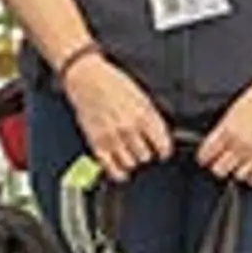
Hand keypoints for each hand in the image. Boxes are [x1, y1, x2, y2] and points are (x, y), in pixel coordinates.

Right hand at [59, 57, 171, 179]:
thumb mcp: (141, 96)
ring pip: (131, 164)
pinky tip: (121, 169)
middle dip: (145, 152)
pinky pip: (112, 169)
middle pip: (146, 156)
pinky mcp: (96, 143)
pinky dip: (119, 173)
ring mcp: (112, 137)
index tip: (162, 152)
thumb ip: (152, 117)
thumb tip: (162, 136)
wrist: (87, 79)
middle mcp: (128, 128)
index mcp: (143, 115)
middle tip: (141, 147)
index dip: (164, 150)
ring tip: (128, 152)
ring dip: (131, 159)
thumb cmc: (113, 83)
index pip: (162, 144)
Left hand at [198, 68, 251, 185]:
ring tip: (238, 162)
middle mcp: (242, 143)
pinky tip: (251, 169)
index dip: (203, 157)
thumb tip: (214, 142)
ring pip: (237, 176)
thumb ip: (223, 128)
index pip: (207, 153)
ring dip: (236, 170)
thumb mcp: (234, 108)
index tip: (204, 157)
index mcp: (229, 129)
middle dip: (217, 165)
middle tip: (220, 160)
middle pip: (219, 170)